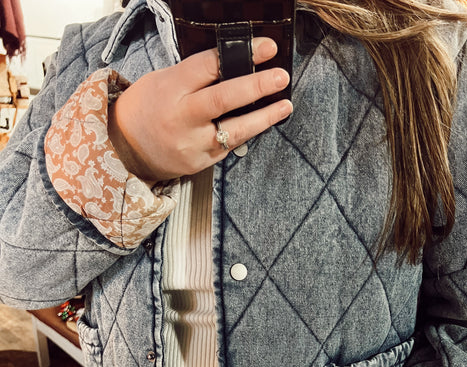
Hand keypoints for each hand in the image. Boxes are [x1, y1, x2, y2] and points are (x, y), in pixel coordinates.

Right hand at [108, 37, 291, 181]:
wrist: (126, 148)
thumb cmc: (147, 108)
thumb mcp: (164, 81)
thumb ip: (196, 76)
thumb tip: (236, 64)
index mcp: (171, 88)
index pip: (210, 66)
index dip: (243, 55)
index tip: (267, 47)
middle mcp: (182, 118)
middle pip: (224, 99)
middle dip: (257, 86)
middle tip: (280, 76)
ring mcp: (192, 144)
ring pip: (234, 130)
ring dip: (264, 117)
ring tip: (284, 105)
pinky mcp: (200, 163)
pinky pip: (230, 146)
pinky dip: (248, 133)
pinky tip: (263, 122)